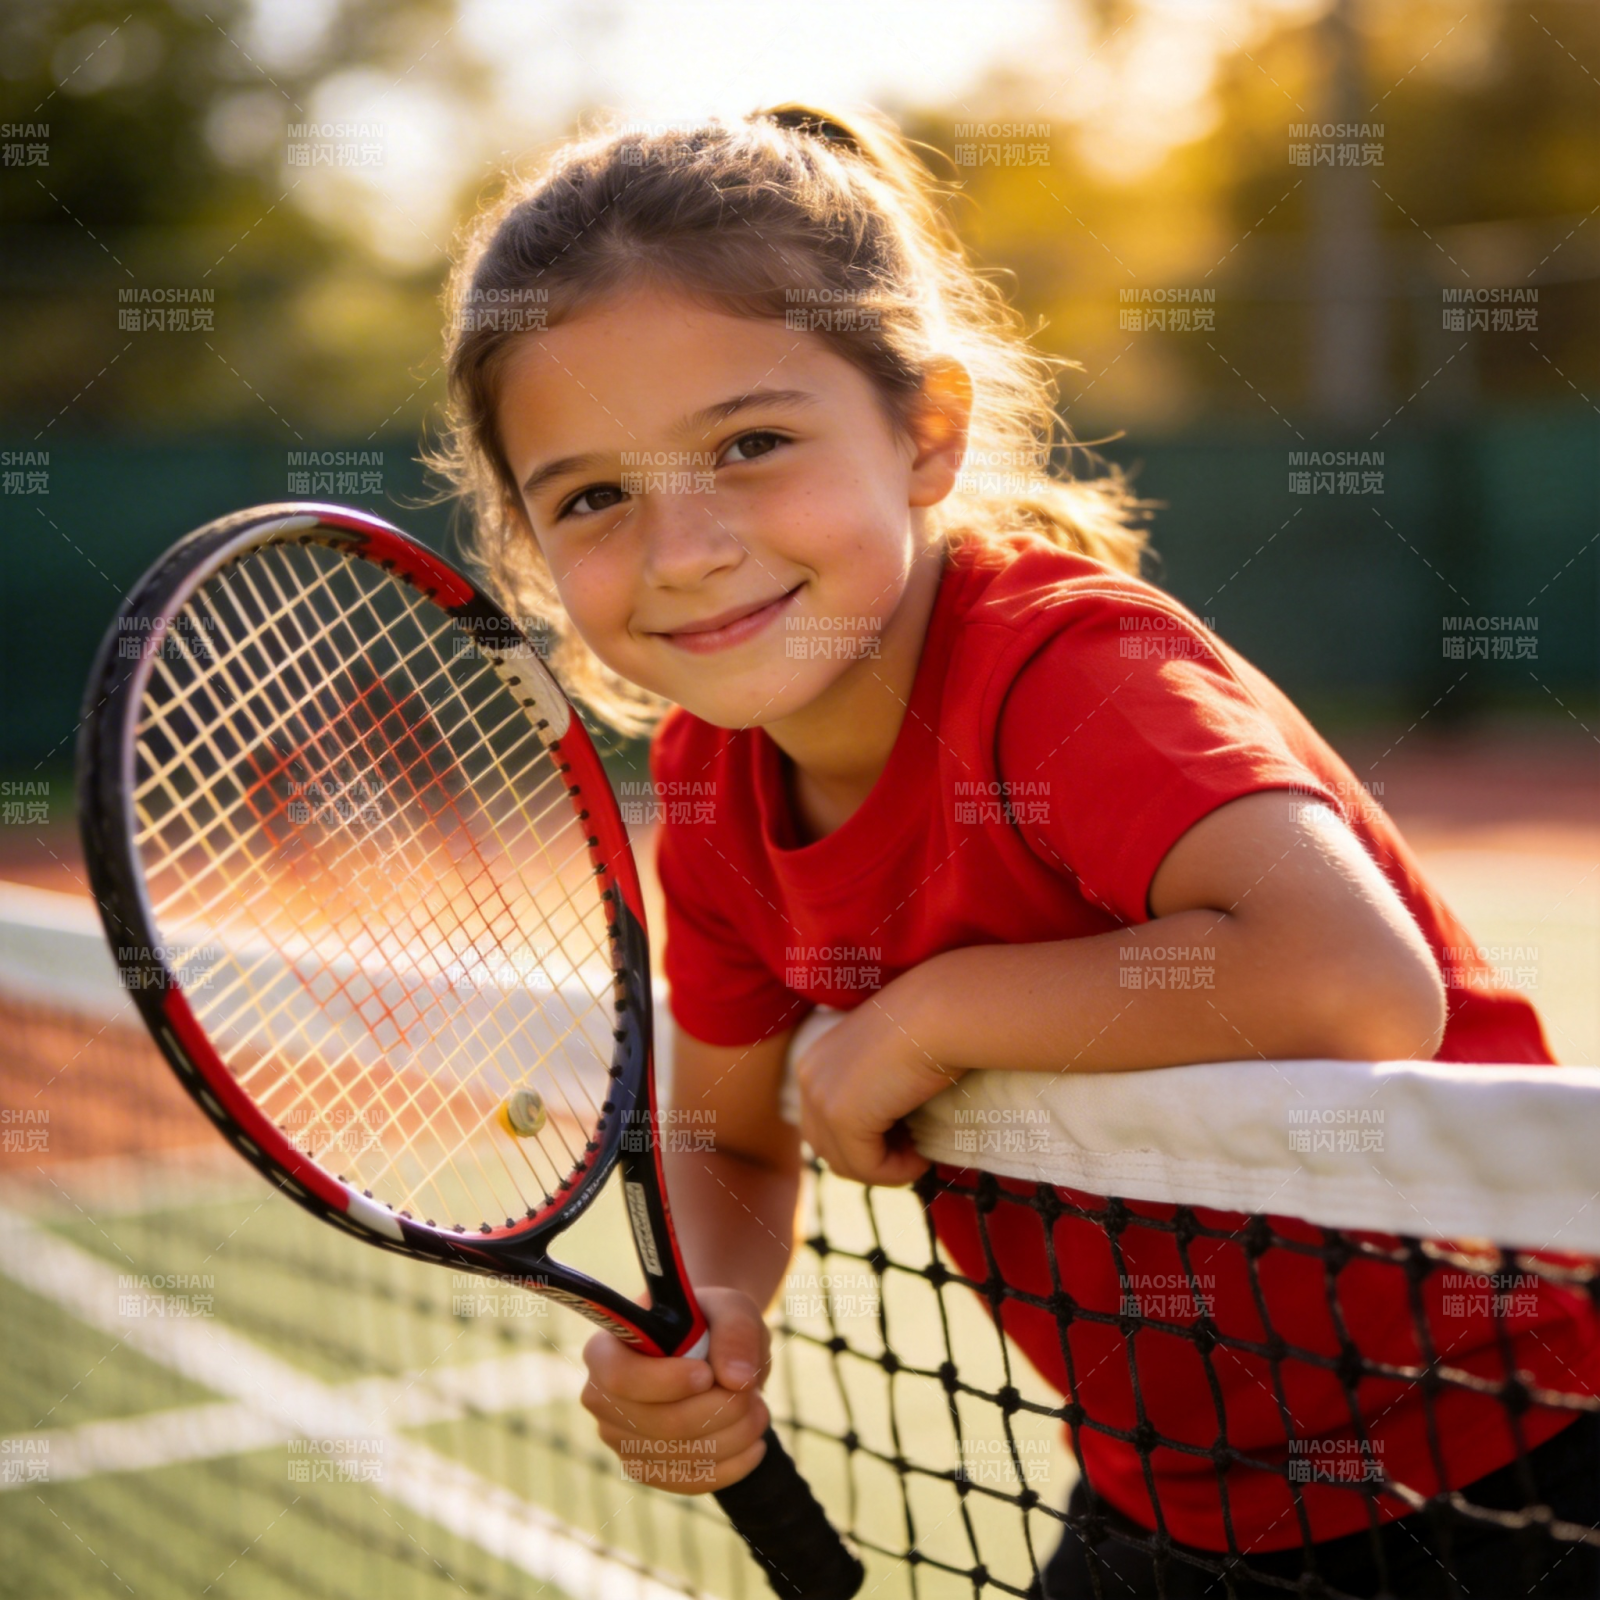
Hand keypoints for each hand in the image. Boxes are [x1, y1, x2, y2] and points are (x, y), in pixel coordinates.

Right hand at [580, 1287, 770, 1493]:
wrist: (708, 1349)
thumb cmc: (710, 1321)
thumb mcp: (729, 1307)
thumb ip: (735, 1331)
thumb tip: (737, 1379)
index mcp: (606, 1349)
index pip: (622, 1378)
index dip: (667, 1382)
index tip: (709, 1374)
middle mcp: (601, 1398)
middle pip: (658, 1423)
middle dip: (718, 1411)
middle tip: (753, 1393)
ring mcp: (619, 1439)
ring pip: (677, 1455)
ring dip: (731, 1438)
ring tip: (759, 1411)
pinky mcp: (644, 1467)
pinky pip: (685, 1480)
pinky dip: (728, 1468)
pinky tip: (754, 1447)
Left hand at [792, 975, 963, 1184]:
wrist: (940, 1011)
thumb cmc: (929, 1029)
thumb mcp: (886, 1063)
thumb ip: (871, 1092)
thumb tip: (882, 1140)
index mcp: (815, 1061)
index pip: (824, 1125)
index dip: (864, 1142)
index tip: (905, 1135)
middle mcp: (808, 1077)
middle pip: (828, 1148)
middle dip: (870, 1160)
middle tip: (912, 1149)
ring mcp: (821, 1097)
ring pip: (846, 1164)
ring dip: (885, 1169)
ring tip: (919, 1152)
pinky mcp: (843, 1116)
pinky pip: (868, 1167)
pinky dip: (897, 1171)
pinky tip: (922, 1155)